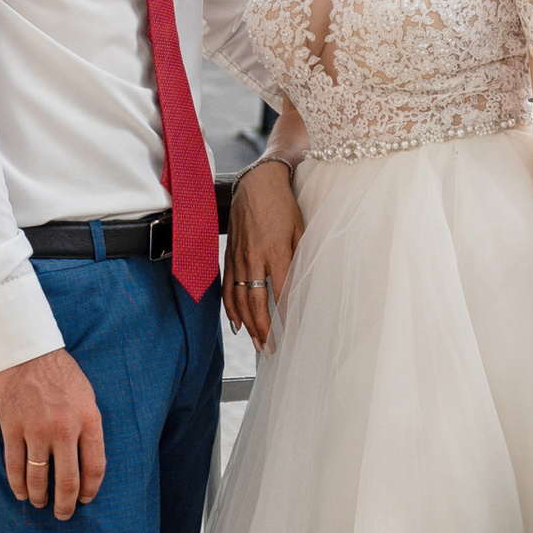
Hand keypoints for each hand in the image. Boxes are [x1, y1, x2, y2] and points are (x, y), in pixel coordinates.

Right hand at [0, 347, 104, 518]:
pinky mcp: (12, 428)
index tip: (85, 499)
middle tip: (64, 514)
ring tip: (41, 504)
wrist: (28, 351)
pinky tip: (21, 493)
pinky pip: (14, 465)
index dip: (90, 490)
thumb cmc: (61, 374)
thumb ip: (88, 428)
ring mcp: (36, 430)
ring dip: (40, 497)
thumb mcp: (87, 397)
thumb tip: (87, 462)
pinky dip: (17, 485)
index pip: (94, 467)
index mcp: (88, 420)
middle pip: (67, 480)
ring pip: (38, 478)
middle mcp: (64, 429)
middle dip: (66, 504)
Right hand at [224, 157, 301, 349]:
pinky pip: (227, 287)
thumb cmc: (283, 205)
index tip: (293, 335)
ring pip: (239, 299)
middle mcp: (254, 258)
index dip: (287, 316)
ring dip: (248, 324)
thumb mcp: (301, 229)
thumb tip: (306, 285)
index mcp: (276, 251)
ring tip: (257, 343)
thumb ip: (301, 257)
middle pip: (257, 303)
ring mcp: (239, 258)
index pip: (282, 293)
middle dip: (264, 329)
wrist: (256, 183)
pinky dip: (230, 308)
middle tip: (271, 349)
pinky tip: (236, 323)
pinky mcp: (229, 255)